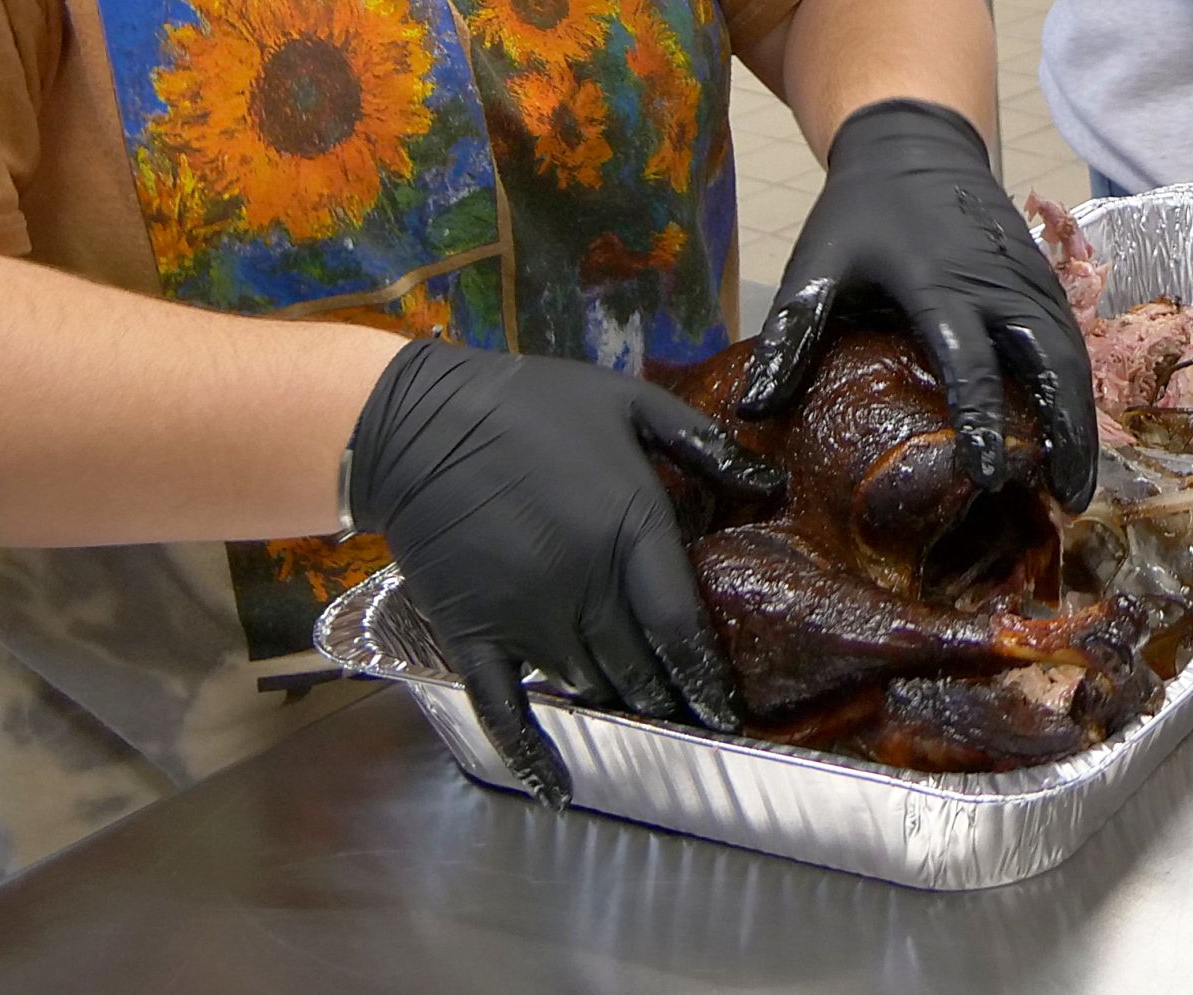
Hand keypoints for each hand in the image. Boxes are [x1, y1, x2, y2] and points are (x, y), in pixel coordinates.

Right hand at [343, 336, 776, 803]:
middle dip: (672, 697)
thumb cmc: (533, 405)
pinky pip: (507, 709)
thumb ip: (705, 445)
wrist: (421, 423)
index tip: (728, 709)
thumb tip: (771, 483)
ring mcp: (527, 616)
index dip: (707, 674)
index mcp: (630, 528)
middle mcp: (584, 584)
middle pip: (642, 665)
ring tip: (648, 726)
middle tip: (697, 723)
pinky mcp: (474, 635)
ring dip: (621, 705)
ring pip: (591, 684)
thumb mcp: (632, 403)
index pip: (682, 625)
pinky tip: (558, 790)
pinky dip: (533, 753)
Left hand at [736, 99, 1097, 509]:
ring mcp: (1029, 280)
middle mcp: (999, 283)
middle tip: (1069, 500)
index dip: (980, 421)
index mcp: (940, 283)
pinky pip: (1073, 340)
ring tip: (1077, 485)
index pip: (971, 361)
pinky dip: (1080, 389)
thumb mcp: (818, 265)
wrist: (916, 144)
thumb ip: (790, 336)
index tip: (985, 478)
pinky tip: (1075, 435)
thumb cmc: (862, 211)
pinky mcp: (1044, 280)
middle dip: (1066, 433)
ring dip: (1083, 419)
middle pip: (1052, 364)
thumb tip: (754, 412)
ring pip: (1074, 355)